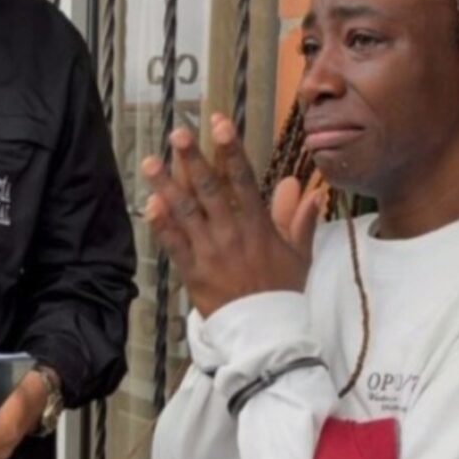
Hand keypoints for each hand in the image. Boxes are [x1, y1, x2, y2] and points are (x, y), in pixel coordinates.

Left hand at [142, 114, 322, 317]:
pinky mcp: (193, 272)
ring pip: (186, 212)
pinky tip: (149, 205)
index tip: (220, 124)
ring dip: (166, 186)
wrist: (267, 335)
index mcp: (258, 226)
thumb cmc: (283, 293)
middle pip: (209, 189)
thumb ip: (299, 220)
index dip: (231, 150)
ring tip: (150, 162)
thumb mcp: (298, 255)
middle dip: (193, 159)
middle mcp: (232, 234)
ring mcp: (210, 252)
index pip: (243, 180)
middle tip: (178, 133)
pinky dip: (161, 225)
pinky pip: (174, 245)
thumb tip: (309, 190)